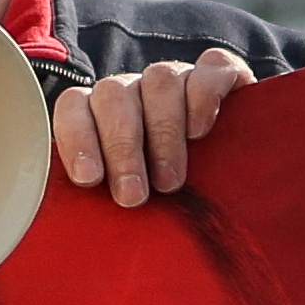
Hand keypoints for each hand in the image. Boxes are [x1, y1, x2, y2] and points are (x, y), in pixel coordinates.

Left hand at [48, 50, 245, 205]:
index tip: (88, 180)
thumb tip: (68, 238)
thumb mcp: (126, 201)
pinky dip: (204, 95)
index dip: (77, 139)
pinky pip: (211, 67)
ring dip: (163, 132)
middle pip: (114, 96)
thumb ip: (99, 205)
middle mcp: (135, 91)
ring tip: (170, 182)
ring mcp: (177, 78)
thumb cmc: (162, 198)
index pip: (74, 106)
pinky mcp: (222, 74)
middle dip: (122, 148)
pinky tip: (201, 131)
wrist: (236, 181)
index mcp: (100, 114)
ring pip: (160, 80)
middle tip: (132, 196)